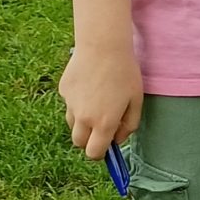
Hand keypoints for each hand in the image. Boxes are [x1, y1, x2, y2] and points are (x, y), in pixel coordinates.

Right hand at [60, 41, 142, 158]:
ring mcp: (70, 104)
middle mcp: (84, 118)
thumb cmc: (125, 73)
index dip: (100, 153)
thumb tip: (117, 140)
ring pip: (73, 124)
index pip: (94, 153)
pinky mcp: (63, 91)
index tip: (106, 147)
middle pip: (79, 143)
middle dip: (89, 140)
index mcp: (103, 123)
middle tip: (101, 126)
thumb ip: (129, 125)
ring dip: (82, 121)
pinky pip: (70, 104)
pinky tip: (90, 84)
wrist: (103, 46)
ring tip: (97, 101)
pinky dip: (78, 101)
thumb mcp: (136, 101)